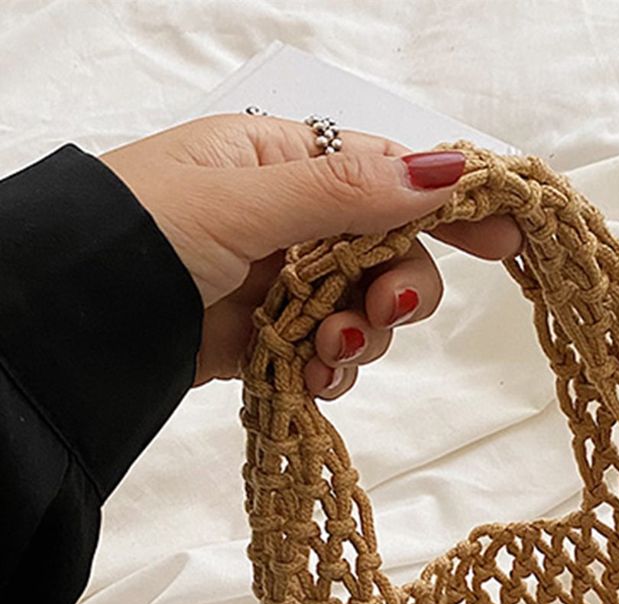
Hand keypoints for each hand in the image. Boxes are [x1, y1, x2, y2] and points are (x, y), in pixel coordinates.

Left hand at [98, 114, 522, 396]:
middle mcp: (288, 220)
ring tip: (321, 353)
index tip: (502, 237)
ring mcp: (280, 285)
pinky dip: (330, 372)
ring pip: (364, 312)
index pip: (388, 175)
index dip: (447, 204)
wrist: (69, 325)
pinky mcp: (266, 342)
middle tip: (382, 310)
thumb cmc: (140, 235)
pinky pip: (327, 357)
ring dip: (359, 338)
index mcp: (281, 163)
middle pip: (389, 253)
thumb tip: (446, 168)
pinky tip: (308, 378)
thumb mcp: (246, 200)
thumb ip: (348, 192)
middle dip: (397, 288)